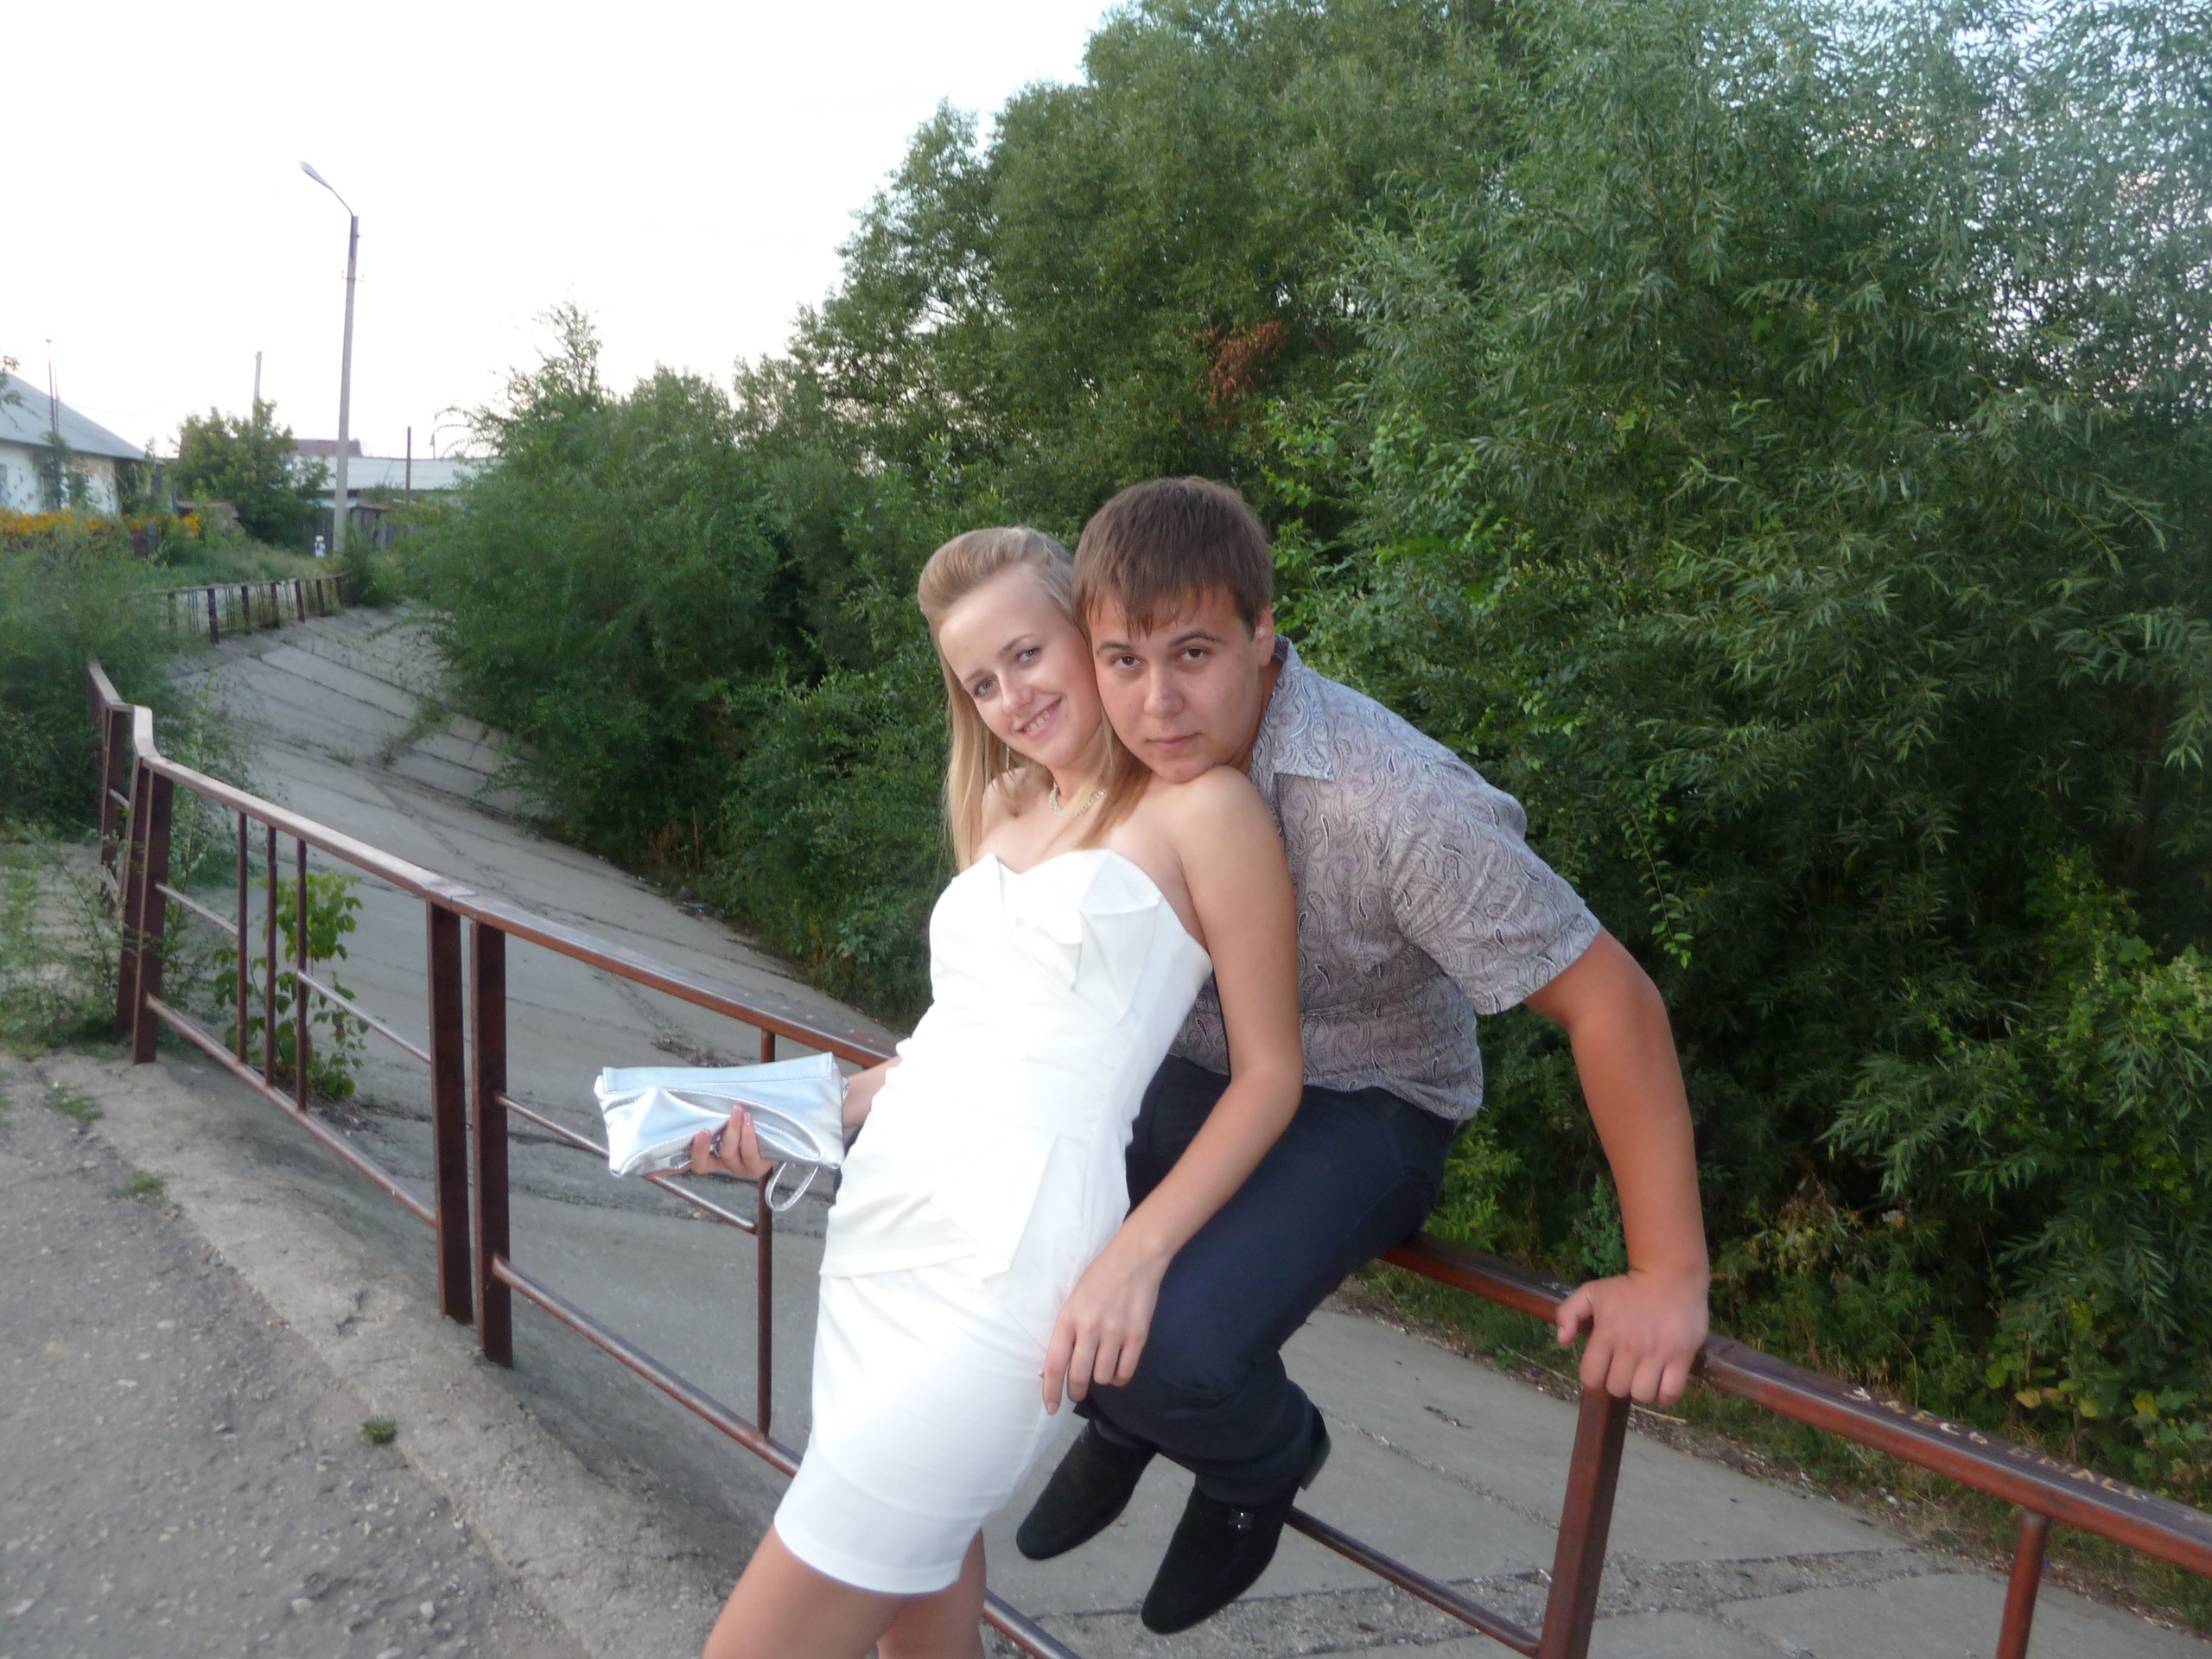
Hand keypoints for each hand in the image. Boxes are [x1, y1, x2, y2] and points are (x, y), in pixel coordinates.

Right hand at [687, 1108, 774, 1180]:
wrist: (778, 1140)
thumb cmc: (748, 1128)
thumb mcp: (729, 1126)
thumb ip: (718, 1122)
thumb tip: (708, 1104)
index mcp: (714, 1159)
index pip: (698, 1163)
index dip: (696, 1151)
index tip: (699, 1132)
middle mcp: (727, 1166)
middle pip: (710, 1160)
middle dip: (708, 1143)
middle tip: (707, 1127)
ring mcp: (742, 1169)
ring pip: (730, 1154)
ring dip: (732, 1131)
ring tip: (737, 1112)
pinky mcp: (758, 1168)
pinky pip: (749, 1154)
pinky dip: (747, 1135)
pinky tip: (748, 1120)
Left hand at [1040, 1237, 1167, 1412]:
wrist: (1134, 1259)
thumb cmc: (1098, 1278)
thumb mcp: (1073, 1300)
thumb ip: (1064, 1334)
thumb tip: (1050, 1370)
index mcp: (1068, 1317)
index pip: (1055, 1364)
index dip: (1051, 1390)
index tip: (1051, 1408)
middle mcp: (1090, 1327)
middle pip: (1080, 1376)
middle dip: (1076, 1392)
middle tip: (1077, 1393)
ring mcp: (1116, 1332)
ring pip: (1102, 1378)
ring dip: (1099, 1380)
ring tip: (1100, 1367)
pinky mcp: (1137, 1335)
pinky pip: (1125, 1372)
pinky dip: (1118, 1377)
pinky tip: (1116, 1368)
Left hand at [1554, 1266, 1708, 1405]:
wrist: (1670, 1275)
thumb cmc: (1629, 1288)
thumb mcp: (1591, 1292)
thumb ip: (1568, 1313)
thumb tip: (1562, 1341)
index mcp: (1606, 1333)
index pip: (1591, 1377)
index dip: (1594, 1378)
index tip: (1602, 1370)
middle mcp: (1630, 1347)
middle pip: (1617, 1389)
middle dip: (1617, 1382)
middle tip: (1625, 1370)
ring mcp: (1657, 1353)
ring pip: (1642, 1395)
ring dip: (1641, 1390)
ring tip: (1643, 1377)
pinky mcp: (1681, 1357)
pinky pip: (1671, 1393)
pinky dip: (1665, 1396)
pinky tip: (1661, 1384)